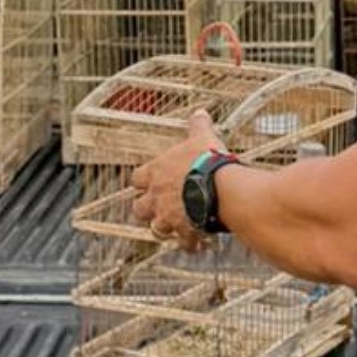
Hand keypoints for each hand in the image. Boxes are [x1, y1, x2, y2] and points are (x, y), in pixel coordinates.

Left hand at [131, 110, 224, 251]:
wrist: (219, 189)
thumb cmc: (207, 161)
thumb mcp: (202, 138)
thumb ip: (198, 126)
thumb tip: (199, 114)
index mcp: (157, 172)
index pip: (137, 178)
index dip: (143, 181)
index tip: (151, 180)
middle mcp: (156, 196)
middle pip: (139, 208)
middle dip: (148, 208)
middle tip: (161, 206)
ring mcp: (167, 216)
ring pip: (156, 228)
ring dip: (166, 226)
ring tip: (180, 225)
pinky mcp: (182, 231)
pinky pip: (183, 242)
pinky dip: (189, 243)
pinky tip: (198, 242)